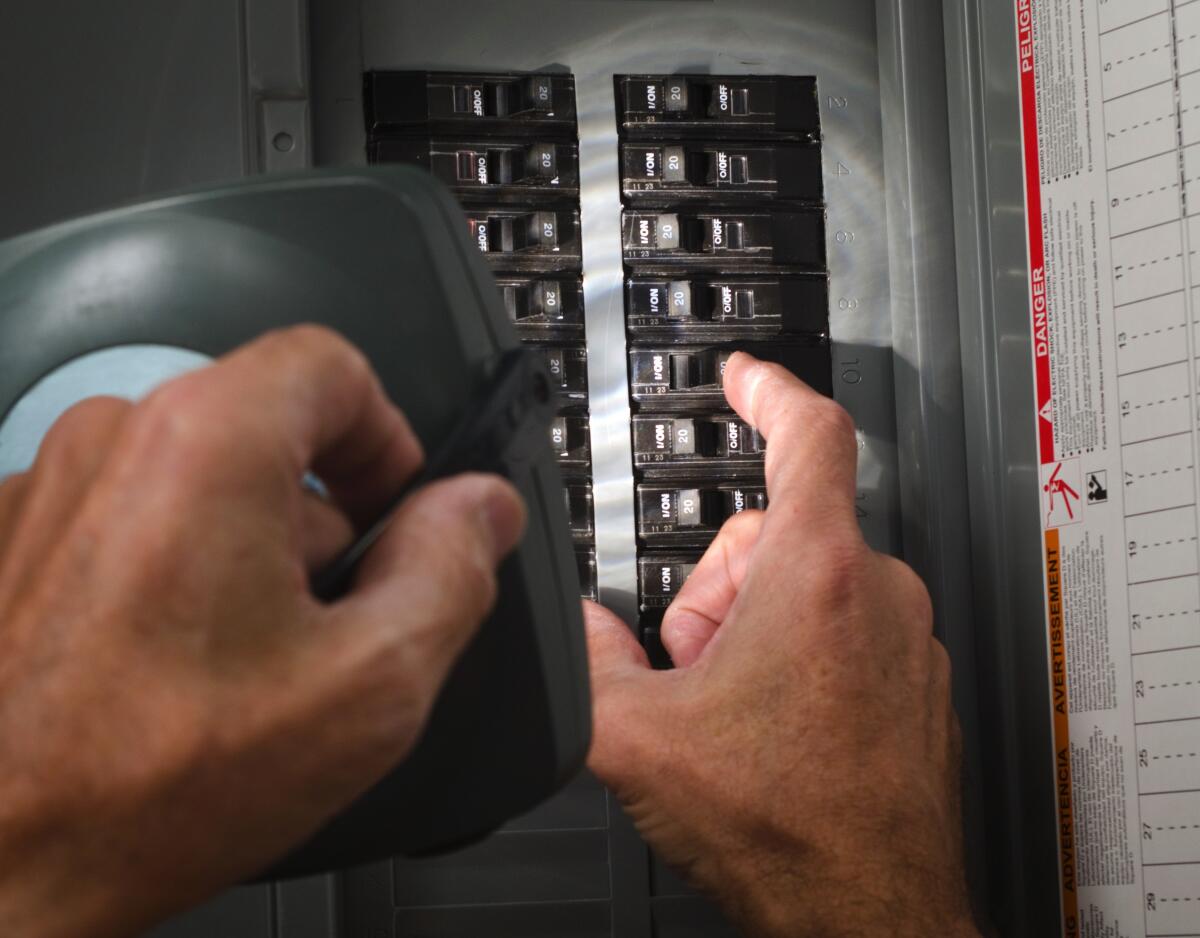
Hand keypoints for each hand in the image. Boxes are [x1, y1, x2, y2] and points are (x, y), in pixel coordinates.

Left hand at [0, 326, 524, 937]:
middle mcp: (114, 444)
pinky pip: (137, 521)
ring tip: (253, 662)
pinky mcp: (19, 545)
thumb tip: (480, 509)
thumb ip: (452, 570)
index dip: (389, 437)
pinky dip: (181, 571)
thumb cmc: (149, 786)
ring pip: (203, 480)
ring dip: (253, 551)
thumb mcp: (369, 682)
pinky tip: (184, 670)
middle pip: (270, 427)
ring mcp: (52, 493)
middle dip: (325, 513)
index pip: (332, 364)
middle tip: (336, 618)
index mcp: (205, 444)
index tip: (398, 513)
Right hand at [585, 353, 977, 936]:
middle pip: (776, 531)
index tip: (746, 374)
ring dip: (756, 626)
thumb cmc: (787, 831)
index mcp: (817, 576)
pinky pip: (847, 628)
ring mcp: (906, 638)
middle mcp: (879, 593)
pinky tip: (775, 727)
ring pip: (809, 583)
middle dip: (718, 587)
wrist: (870, 913)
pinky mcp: (917, 680)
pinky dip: (801, 655)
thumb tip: (580, 627)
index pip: (809, 432)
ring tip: (736, 709)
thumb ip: (588, 659)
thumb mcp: (638, 739)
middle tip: (696, 665)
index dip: (768, 388)